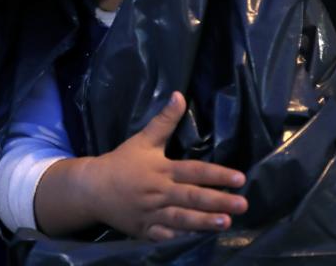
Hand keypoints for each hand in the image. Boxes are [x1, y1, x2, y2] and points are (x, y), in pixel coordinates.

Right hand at [37, 92, 246, 239]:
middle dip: (217, 200)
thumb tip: (179, 95)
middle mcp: (159, 192)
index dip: (217, 174)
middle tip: (242, 204)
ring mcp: (152, 213)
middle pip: (192, 196)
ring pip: (182, 218)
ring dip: (204, 221)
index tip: (239, 178)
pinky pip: (165, 236)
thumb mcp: (143, 140)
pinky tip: (198, 238)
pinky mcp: (145, 230)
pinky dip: (180, 237)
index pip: (193, 171)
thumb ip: (164, 121)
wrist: (93, 188)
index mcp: (161, 169)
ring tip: (226, 222)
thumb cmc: (122, 163)